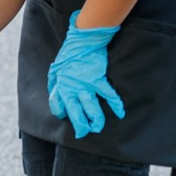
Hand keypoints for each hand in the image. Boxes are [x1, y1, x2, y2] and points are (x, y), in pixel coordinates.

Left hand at [47, 11, 125, 137]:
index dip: (61, 112)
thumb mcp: (55, 69)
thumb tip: (55, 91)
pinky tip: (120, 113)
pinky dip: (116, 104)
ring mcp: (85, 85)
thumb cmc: (68, 55)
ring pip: (91, 107)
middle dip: (80, 125)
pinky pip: (108, 94)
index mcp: (60, 86)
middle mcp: (72, 88)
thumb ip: (55, 82)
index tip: (66, 115)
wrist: (83, 41)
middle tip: (83, 134)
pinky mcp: (98, 79)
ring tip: (98, 128)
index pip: (58, 105)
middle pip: (75, 111)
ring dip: (96, 120)